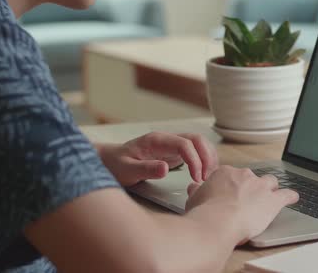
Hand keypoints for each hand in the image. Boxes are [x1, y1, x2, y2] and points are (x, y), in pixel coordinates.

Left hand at [96, 132, 218, 186]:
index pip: (184, 144)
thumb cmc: (116, 165)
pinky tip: (204, 174)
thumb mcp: (126, 170)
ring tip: (207, 177)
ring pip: (200, 144)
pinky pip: (196, 152)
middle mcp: (167, 139)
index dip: (194, 160)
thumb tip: (165, 168)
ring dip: (208, 158)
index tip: (196, 178)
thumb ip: (145, 169)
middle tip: (205, 178)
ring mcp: (172, 145)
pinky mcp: (175, 153)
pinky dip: (204, 161)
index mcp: (156, 140)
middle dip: (206, 157)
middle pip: (197, 139)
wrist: (109, 161)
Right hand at [185, 166, 298, 244]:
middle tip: (248, 198)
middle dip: (251, 186)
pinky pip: (286, 195)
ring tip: (271, 195)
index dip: (233, 185)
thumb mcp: (194, 198)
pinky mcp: (273, 200)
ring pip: (270, 182)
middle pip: (252, 177)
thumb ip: (196, 190)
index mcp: (226, 173)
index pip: (233, 175)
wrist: (219, 221)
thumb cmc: (205, 211)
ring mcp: (260, 186)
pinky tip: (293, 197)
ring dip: (271, 189)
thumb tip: (194, 186)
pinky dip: (290, 196)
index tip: (231, 193)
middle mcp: (245, 176)